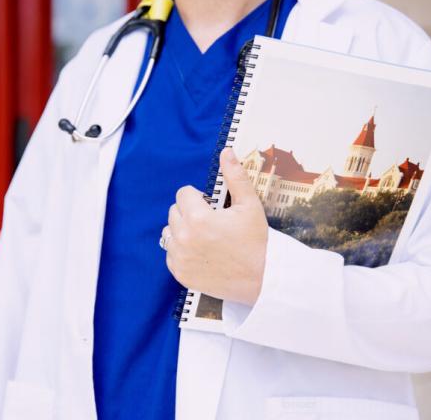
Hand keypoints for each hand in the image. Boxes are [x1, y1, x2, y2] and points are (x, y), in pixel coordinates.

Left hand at [163, 147, 268, 305]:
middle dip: (190, 212)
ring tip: (204, 237)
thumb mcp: (250, 205)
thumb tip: (227, 151)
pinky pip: (170, 253)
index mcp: (198, 218)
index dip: (199, 197)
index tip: (212, 207)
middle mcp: (184, 238)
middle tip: (211, 223)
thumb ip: (235, 176)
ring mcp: (180, 257)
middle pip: (174, 211)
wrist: (262, 279)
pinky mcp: (180, 272)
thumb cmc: (257, 242)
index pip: (183, 193)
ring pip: (169, 231)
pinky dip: (181, 250)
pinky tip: (201, 252)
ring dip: (182, 230)